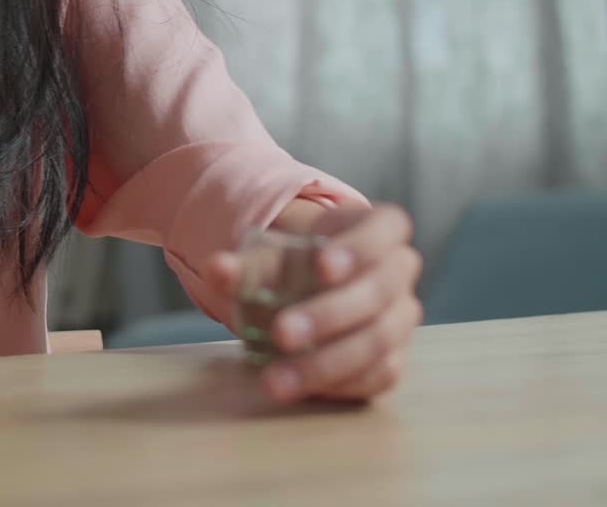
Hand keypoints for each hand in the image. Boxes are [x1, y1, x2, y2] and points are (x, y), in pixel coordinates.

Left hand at [209, 204, 422, 402]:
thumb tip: (218, 269)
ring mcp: (400, 317)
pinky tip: (301, 388)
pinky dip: (339, 384)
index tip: (321, 266)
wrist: (302, 291)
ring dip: (327, 363)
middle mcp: (398, 272)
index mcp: (379, 230)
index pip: (388, 228)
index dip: (360, 248)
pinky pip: (377, 375)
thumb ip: (244, 264)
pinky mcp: (393, 357)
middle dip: (328, 315)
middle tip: (281, 334)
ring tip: (277, 380)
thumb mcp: (268, 256)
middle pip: (379, 292)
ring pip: (378, 340)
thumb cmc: (293, 264)